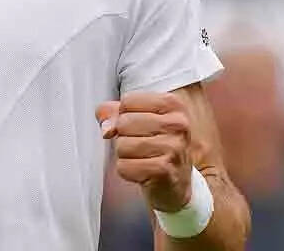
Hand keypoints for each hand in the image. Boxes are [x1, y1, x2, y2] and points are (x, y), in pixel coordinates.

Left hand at [97, 92, 191, 212]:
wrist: (176, 183)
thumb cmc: (156, 146)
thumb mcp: (139, 119)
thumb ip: (114, 112)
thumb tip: (105, 125)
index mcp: (173, 104)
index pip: (128, 101)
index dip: (123, 115)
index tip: (138, 126)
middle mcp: (178, 123)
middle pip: (123, 122)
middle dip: (123, 136)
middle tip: (141, 145)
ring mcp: (173, 147)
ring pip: (122, 145)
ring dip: (125, 155)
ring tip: (142, 158)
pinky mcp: (164, 170)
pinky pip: (124, 166)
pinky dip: (127, 171)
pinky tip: (142, 171)